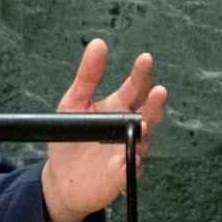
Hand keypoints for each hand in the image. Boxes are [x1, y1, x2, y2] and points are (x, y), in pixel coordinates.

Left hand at [42, 39, 167, 221]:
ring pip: (142, 140)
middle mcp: (128, 129)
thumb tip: (98, 43)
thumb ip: (87, 76)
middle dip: (154, 102)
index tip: (145, 58)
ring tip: (142, 120)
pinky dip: (132, 161)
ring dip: (144, 130)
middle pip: (147, 113)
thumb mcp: (73, 102)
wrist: (62, 178)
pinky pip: (130, 168)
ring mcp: (128, 151)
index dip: (141, 74)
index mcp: (117, 108)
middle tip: (159, 90)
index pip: (134, 88)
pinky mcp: (121, 174)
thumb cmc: (71, 138)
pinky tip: (131, 155)